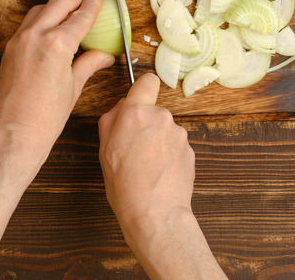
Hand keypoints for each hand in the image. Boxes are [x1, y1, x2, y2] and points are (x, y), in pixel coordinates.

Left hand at [0, 0, 114, 153]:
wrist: (14, 133)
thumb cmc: (44, 118)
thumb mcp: (74, 88)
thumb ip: (89, 64)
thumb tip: (104, 56)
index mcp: (57, 44)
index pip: (80, 16)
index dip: (92, 4)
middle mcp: (36, 36)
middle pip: (59, 3)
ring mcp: (19, 40)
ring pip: (40, 9)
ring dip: (56, 6)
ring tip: (69, 11)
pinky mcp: (9, 49)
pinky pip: (27, 24)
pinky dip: (41, 19)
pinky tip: (50, 27)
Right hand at [98, 73, 225, 278]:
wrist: (154, 212)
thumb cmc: (125, 184)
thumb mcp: (104, 149)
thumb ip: (112, 120)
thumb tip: (121, 108)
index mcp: (136, 113)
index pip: (147, 81)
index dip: (142, 87)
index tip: (139, 96)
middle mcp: (161, 117)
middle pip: (153, 111)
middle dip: (145, 124)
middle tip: (133, 148)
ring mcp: (178, 134)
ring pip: (165, 130)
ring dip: (157, 141)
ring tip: (146, 166)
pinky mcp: (190, 150)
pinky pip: (175, 146)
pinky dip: (168, 155)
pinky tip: (159, 173)